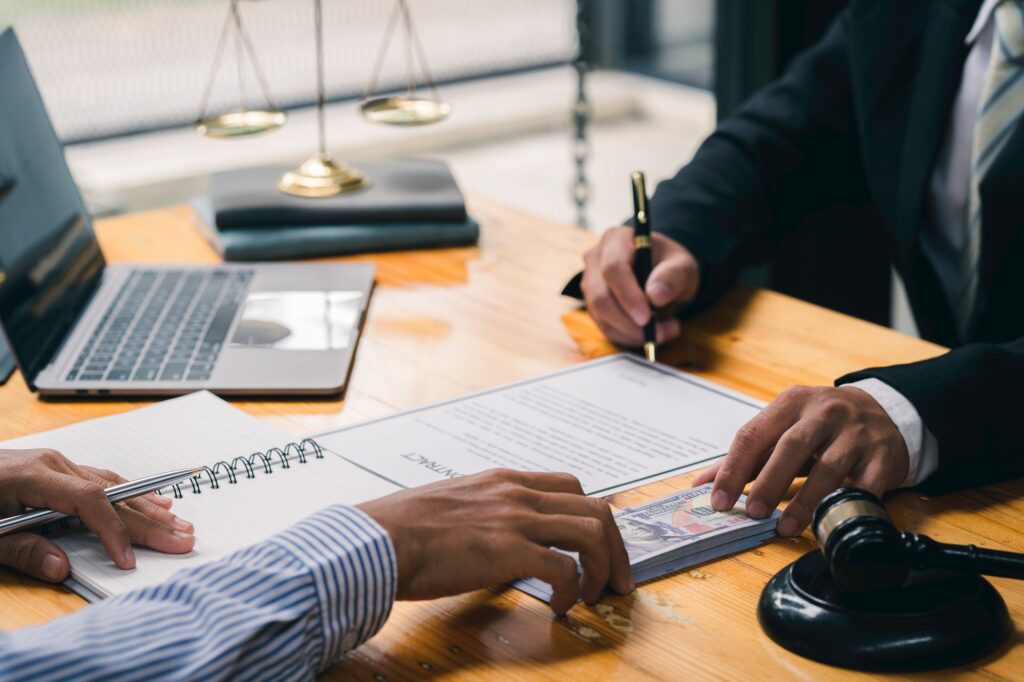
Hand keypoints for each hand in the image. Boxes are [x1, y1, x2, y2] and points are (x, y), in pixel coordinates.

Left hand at [0, 448, 194, 581]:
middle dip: (150, 520)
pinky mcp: (55, 471)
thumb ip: (21, 551)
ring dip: (148, 507)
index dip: (114, 532)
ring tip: (180, 523)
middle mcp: (53, 464)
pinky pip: (102, 482)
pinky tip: (153, 500)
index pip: (91, 502)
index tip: (128, 561)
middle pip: (113, 493)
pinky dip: (130, 496)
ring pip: (114, 485)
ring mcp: (56, 465)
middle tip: (183, 538)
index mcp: (34, 474)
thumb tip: (61, 569)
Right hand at [358, 469, 632, 614]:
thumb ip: (484, 515)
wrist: (377, 540)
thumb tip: (496, 544)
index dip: (594, 517)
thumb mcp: (453, 506)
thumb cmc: (402, 529)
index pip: (571, 487)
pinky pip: (565, 569)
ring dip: (604, 568)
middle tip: (618, 580)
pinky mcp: (508, 551)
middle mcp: (517, 493)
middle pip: (595, 508)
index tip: (602, 546)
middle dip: (616, 547)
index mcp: (504, 480)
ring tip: (596, 595)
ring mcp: (515, 519)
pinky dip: (573, 591)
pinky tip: (560, 607)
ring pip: (592, 532)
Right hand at [581, 226, 699, 346]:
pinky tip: (651, 333)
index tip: (647, 317)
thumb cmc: (671, 265)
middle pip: (600, 296)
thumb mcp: (683, 266)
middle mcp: (596, 259)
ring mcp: (591, 283)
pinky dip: (629, 337)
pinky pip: (606, 327)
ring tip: (665, 332)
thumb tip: (656, 297)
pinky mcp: (593, 304)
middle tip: (658, 334)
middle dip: (629, 322)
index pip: (613, 268)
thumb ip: (673, 277)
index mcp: (616, 239)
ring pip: (601, 316)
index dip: (628, 295)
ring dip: (632, 332)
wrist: (663, 273)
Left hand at [694, 386, 908, 536]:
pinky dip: (846, 505)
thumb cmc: (820, 426)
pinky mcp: (883, 456)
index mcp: (791, 402)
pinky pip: (865, 485)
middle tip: (753, 513)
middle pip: (791, 447)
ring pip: (828, 467)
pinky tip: (829, 522)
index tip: (719, 500)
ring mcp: (856, 433)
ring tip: (785, 527)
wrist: (882, 412)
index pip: (754, 434)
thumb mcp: (782, 429)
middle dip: (769, 482)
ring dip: (805, 501)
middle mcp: (824, 411)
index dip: (733, 469)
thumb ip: (745, 456)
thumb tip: (701, 485)